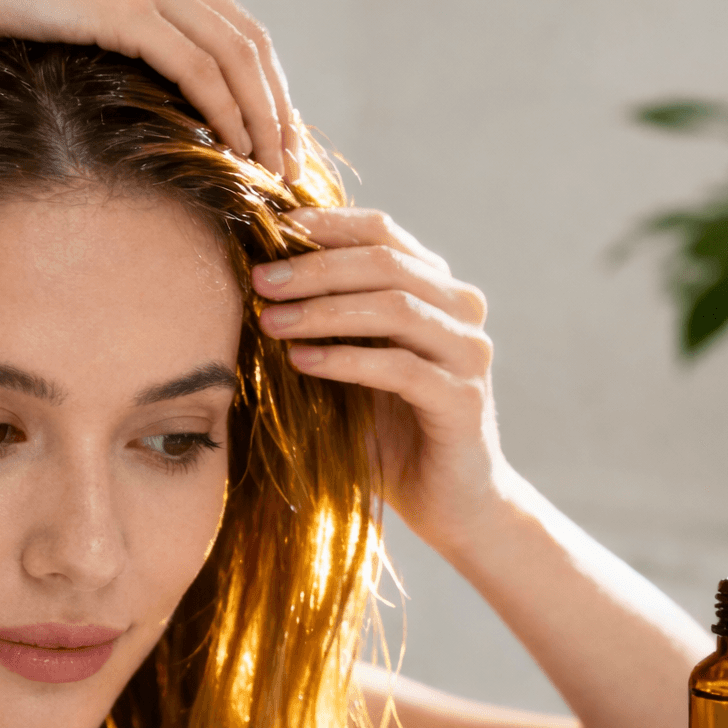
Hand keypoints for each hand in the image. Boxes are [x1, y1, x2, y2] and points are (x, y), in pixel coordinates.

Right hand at [0, 0, 298, 175]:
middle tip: (292, 164)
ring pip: (236, 58)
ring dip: (264, 119)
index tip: (280, 137)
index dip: (270, 87)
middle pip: (253, 44)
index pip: (241, 30)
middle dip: (281, 109)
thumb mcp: (75, 19)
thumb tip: (154, 96)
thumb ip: (123, 40)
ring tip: (273, 169)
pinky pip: (197, 69)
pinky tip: (236, 149)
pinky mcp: (121, 6)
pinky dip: (226, 112)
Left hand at [254, 208, 504, 552]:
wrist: (449, 503)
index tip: (267, 230)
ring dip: (324, 311)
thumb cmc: (390, 432)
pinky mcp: (464, 399)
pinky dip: (345, 360)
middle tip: (258, 280)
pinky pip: (400, 367)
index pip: (382, 233)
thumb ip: (328, 321)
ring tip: (269, 321)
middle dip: (314, 267)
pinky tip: (301, 361)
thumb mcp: (354, 365)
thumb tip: (257, 277)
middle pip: (386, 262)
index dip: (325, 225)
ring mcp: (469, 353)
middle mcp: (462, 310)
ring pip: (395, 307)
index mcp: (436, 289)